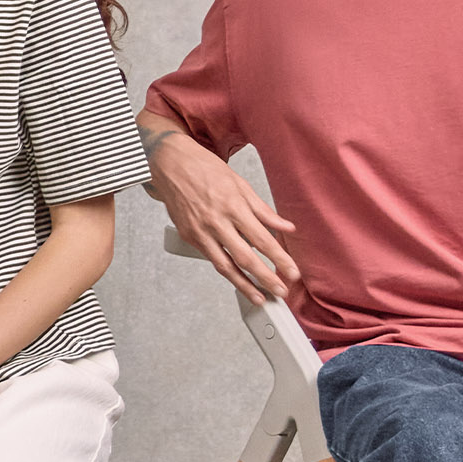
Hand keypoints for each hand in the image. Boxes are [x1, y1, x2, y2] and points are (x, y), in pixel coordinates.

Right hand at [149, 126, 298, 300]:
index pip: (262, 240)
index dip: (279, 259)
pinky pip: (211, 258)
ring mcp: (201, 232)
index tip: (292, 272)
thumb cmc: (204, 169)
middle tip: (281, 291)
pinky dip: (226, 272)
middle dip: (266, 278)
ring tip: (260, 297)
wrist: (170, 164)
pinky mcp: (189, 237)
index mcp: (233, 206)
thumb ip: (263, 210)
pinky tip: (238, 279)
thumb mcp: (240, 184)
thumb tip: (285, 227)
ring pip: (225, 266)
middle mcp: (217, 222)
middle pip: (246, 258)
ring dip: (245, 285)